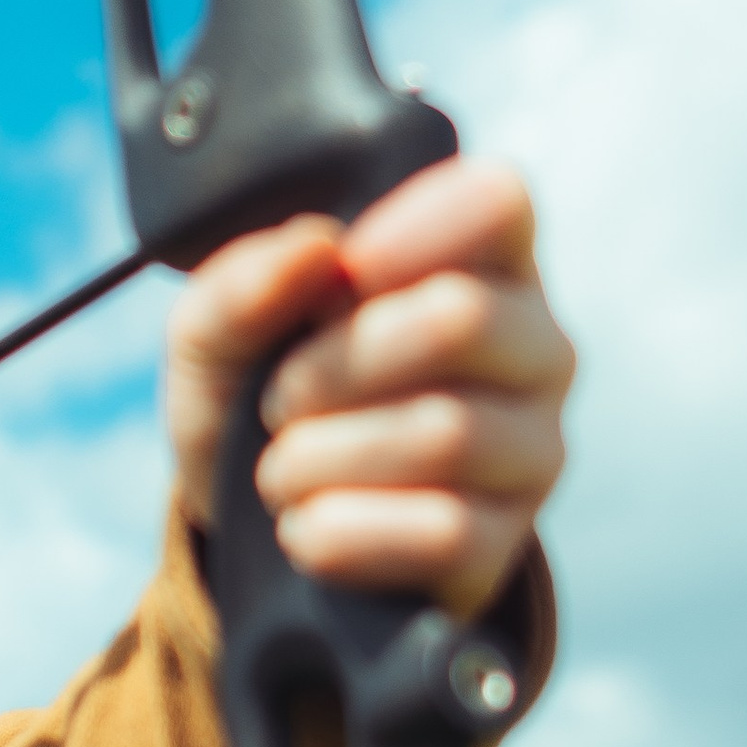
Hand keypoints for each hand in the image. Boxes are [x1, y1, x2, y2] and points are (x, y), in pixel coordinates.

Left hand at [164, 156, 571, 619]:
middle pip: (463, 319)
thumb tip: (314, 249)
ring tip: (279, 472)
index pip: (497, 203)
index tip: (339, 275)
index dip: (411, 229)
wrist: (250, 536)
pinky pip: (442, 532)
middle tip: (280, 399)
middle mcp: (532, 348)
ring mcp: (531, 450)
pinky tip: (306, 529)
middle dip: (337, 364)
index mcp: (478, 264)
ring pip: (447, 434)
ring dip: (321, 458)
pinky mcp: (504, 543)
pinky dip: (342, 533)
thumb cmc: (256, 399)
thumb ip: (240, 285)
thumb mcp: (214, 338)